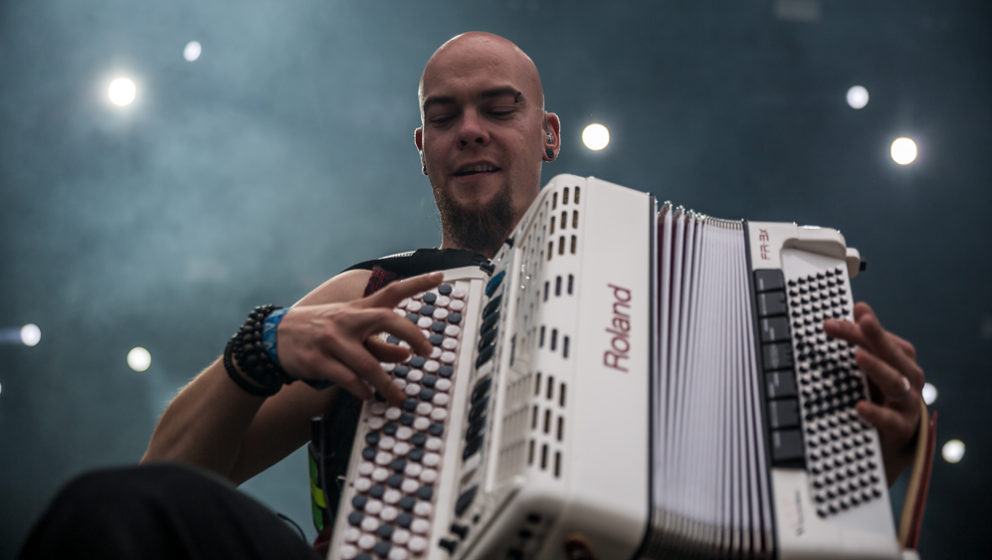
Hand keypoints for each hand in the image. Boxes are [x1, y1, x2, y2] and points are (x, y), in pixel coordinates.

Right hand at [276, 272, 442, 404]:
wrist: (274, 337)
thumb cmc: (322, 333)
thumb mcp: (350, 331)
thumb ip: (379, 343)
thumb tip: (406, 356)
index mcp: (357, 309)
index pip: (392, 291)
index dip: (417, 283)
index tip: (440, 277)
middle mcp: (347, 320)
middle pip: (386, 319)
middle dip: (411, 334)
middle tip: (427, 351)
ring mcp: (332, 340)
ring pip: (368, 362)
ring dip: (386, 383)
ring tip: (397, 397)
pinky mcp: (317, 361)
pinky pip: (346, 378)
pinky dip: (361, 390)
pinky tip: (368, 396)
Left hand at [823, 302, 923, 483]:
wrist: (889, 449)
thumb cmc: (877, 402)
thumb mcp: (867, 374)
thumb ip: (861, 345)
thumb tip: (852, 310)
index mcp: (899, 364)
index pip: (882, 341)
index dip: (860, 329)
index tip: (831, 321)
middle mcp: (908, 380)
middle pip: (894, 354)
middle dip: (876, 336)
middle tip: (862, 320)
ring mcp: (909, 405)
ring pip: (898, 382)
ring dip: (878, 367)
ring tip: (858, 356)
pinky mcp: (904, 431)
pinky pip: (892, 421)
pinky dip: (877, 413)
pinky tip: (860, 407)